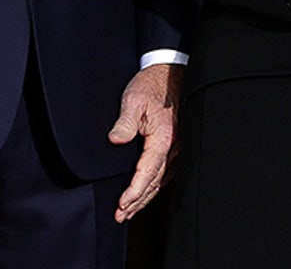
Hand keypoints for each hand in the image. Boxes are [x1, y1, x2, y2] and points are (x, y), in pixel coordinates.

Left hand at [108, 62, 183, 222]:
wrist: (168, 74)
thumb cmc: (151, 86)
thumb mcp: (133, 99)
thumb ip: (125, 122)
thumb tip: (115, 139)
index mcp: (163, 139)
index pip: (147, 173)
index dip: (134, 191)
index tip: (122, 204)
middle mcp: (172, 147)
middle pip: (154, 182)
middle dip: (137, 201)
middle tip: (120, 215)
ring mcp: (174, 148)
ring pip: (160, 181)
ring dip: (144, 197)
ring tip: (129, 211)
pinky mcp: (172, 146)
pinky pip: (164, 173)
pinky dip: (153, 187)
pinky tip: (146, 193)